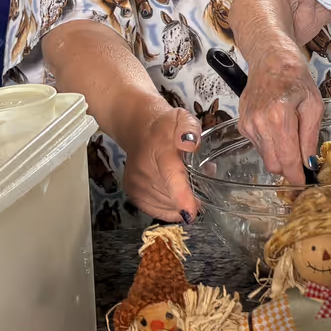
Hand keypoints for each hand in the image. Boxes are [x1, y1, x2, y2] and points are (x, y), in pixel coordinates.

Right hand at [121, 106, 201, 222]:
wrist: (139, 130)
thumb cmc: (167, 127)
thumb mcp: (183, 119)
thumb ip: (190, 128)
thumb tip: (190, 144)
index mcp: (160, 150)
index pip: (170, 176)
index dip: (181, 196)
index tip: (191, 212)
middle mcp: (143, 170)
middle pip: (172, 197)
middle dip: (191, 196)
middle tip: (198, 181)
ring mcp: (135, 184)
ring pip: (166, 207)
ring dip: (181, 202)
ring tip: (184, 183)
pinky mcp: (132, 193)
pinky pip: (157, 211)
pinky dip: (170, 208)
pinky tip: (174, 195)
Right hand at [238, 49, 323, 183]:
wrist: (271, 59)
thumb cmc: (295, 78)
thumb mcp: (314, 105)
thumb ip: (310, 137)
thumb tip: (308, 163)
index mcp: (279, 117)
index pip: (287, 159)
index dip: (297, 176)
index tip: (304, 183)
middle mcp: (259, 123)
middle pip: (273, 164)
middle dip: (289, 168)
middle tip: (302, 162)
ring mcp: (248, 124)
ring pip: (266, 157)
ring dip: (280, 156)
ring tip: (291, 135)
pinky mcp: (242, 125)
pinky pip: (259, 146)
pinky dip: (271, 145)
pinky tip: (278, 128)